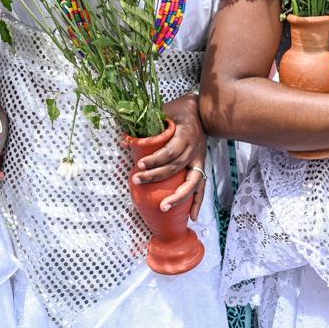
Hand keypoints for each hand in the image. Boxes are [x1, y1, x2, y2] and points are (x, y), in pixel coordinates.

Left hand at [134, 94, 207, 219]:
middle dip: (156, 176)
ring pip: (191, 181)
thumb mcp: (163, 112)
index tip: (139, 164)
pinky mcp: (201, 166)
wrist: (203, 111)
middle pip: (176, 167)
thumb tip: (125, 140)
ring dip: (178, 196)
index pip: (170, 151)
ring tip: (163, 208)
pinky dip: (198, 202)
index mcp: (185, 134)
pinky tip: (193, 216)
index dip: (155, 159)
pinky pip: (202, 186)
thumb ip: (147, 125)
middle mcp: (193, 149)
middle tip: (137, 180)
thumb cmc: (179, 111)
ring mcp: (199, 159)